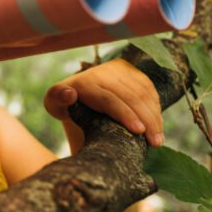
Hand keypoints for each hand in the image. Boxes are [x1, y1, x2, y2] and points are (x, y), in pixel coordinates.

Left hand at [44, 59, 163, 146]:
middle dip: (146, 119)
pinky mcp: (132, 72)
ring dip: (154, 116)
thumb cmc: (64, 104)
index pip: (109, 98)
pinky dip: (155, 108)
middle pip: (131, 96)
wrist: (77, 90)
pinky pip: (149, 89)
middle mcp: (104, 72)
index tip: (138, 131)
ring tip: (158, 139)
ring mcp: (120, 70)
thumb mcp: (53, 104)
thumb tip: (69, 94)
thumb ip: (57, 100)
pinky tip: (158, 126)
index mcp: (85, 81)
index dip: (125, 114)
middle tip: (155, 142)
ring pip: (143, 93)